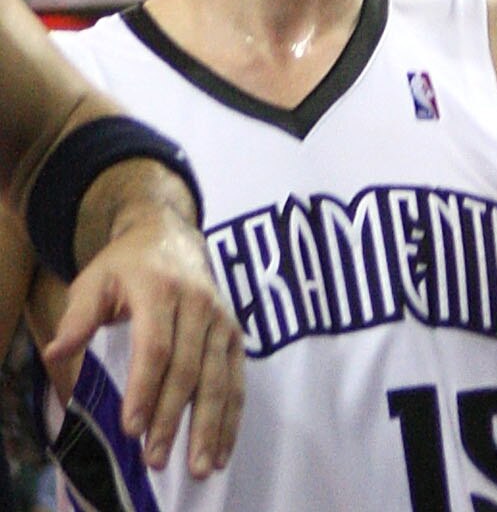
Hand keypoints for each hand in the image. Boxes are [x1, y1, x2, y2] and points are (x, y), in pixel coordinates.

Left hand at [43, 204, 244, 480]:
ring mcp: (221, 317)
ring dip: (209, 424)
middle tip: (154, 459)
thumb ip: (77, 318)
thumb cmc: (125, 265)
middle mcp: (198, 301)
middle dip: (172, 417)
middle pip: (188, 367)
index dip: (144, 388)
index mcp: (159, 288)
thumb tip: (56, 353)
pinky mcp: (235, 332)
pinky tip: (222, 449)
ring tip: (199, 466)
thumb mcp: (95, 280)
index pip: (155, 345)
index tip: (131, 429)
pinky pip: (237, 377)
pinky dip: (231, 416)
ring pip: (218, 376)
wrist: (170, 233)